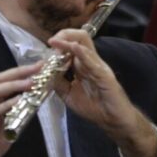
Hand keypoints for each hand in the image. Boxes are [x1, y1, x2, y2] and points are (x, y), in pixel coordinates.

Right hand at [0, 62, 41, 156]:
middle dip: (19, 72)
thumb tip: (35, 103)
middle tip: (36, 68)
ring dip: (13, 85)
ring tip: (30, 83)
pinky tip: (17, 101)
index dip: (20, 72)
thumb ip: (17, 115)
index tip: (38, 66)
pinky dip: (5, 105)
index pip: (4, 80)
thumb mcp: (7, 127)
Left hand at [48, 30, 156, 156]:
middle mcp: (91, 62)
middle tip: (51, 42)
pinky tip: (74, 48)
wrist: (113, 121)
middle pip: (80, 37)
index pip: (72, 44)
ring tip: (55, 43)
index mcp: (83, 64)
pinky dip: (83, 54)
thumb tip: (43, 73)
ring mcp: (98, 67)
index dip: (59, 43)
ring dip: (68, 42)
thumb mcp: (69, 94)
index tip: (47, 49)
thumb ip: (58, 82)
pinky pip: (92, 62)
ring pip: (85, 45)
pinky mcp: (105, 76)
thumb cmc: (94, 107)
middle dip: (64, 34)